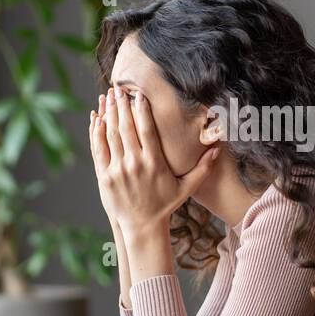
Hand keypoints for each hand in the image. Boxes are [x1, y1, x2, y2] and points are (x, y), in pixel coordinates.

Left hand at [90, 86, 219, 236]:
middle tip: (119, 88)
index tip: (139, 94)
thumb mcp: (186, 187)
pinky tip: (96, 118)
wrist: (141, 227)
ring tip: (108, 97)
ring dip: (108, 113)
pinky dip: (96, 132)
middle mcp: (135, 164)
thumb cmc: (165, 205)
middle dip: (122, 106)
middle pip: (127, 128)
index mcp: (155, 163)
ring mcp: (118, 170)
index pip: (147, 130)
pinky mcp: (105, 177)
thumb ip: (203, 168)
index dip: (142, 110)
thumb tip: (218, 148)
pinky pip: (99, 149)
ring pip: (111, 135)